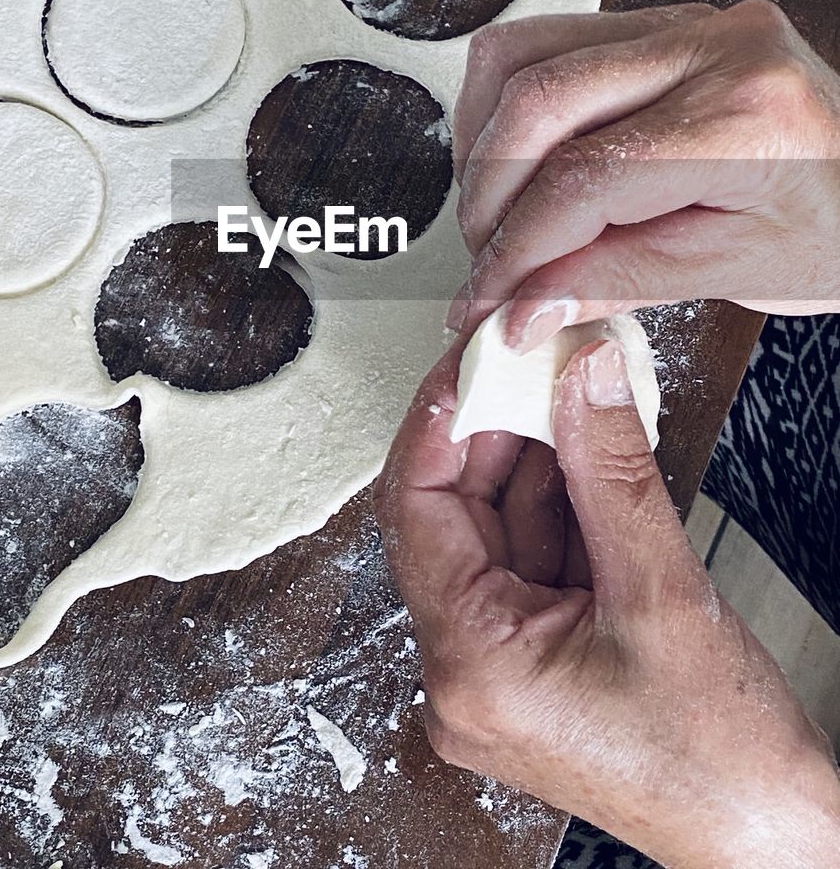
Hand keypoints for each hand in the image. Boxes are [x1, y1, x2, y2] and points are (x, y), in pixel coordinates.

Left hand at [375, 339, 839, 868]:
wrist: (770, 840)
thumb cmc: (720, 760)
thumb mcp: (661, 591)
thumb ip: (612, 470)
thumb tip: (583, 376)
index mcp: (470, 664)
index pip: (415, 510)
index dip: (438, 423)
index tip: (470, 364)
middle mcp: (463, 674)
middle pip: (451, 518)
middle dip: (491, 435)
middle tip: (527, 366)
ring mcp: (495, 672)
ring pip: (492, 534)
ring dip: (528, 464)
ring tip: (565, 397)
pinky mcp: (529, 665)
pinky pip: (525, 563)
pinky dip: (553, 506)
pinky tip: (582, 455)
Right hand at [448, 0, 839, 346]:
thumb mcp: (742, 274)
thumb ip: (620, 282)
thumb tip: (523, 303)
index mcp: (745, 116)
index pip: (583, 179)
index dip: (516, 250)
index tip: (489, 299)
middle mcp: (713, 47)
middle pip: (538, 102)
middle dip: (487, 197)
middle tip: (485, 262)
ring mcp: (686, 23)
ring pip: (525, 54)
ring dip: (484, 141)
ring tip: (495, 211)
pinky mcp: (663, 24)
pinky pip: (550, 40)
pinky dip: (511, 103)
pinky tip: (518, 157)